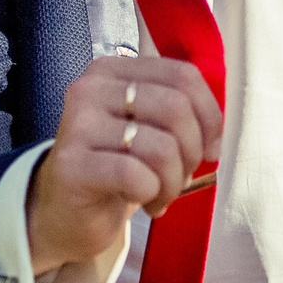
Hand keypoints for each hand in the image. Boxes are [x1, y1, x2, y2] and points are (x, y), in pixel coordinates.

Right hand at [27, 55, 221, 275]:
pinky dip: (151, 194)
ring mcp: (77, 124)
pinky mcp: (71, 165)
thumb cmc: (114, 169)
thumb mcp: (147, 130)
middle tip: (181, 176)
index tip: (209, 147)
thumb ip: (180, 114)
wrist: (62, 212)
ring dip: (173, 182)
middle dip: (192, 151)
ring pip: (161, 146)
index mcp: (113, 70)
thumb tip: (219, 136)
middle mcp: (91, 89)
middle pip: (176, 107)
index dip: (209, 116)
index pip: (183, 75)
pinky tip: (143, 202)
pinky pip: (136, 175)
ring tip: (160, 194)